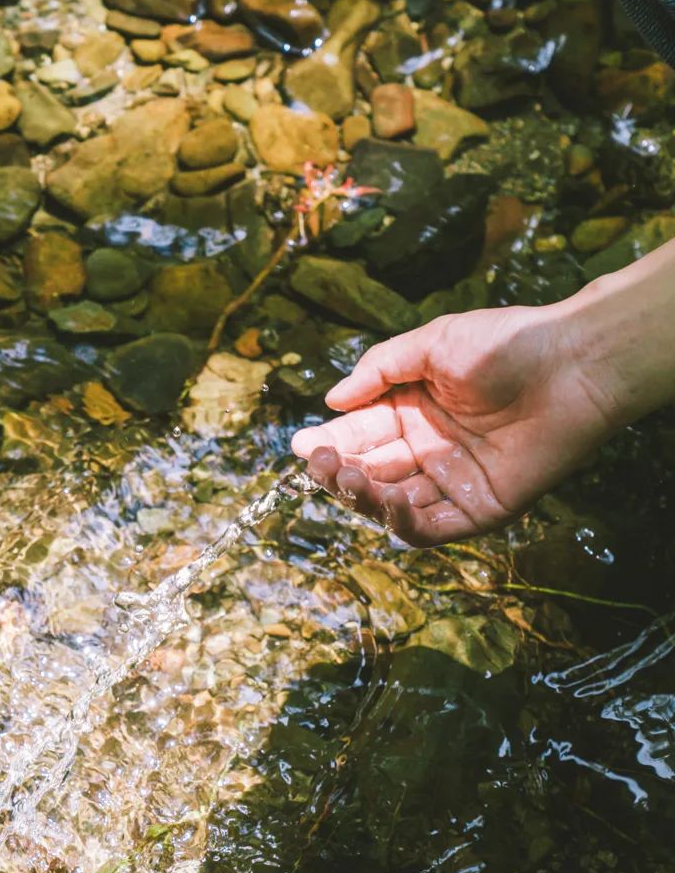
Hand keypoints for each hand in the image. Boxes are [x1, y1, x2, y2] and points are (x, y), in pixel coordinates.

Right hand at [291, 301, 624, 546]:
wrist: (571, 366)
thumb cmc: (507, 344)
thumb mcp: (432, 343)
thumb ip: (380, 369)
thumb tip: (331, 400)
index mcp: (414, 413)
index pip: (361, 434)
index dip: (330, 441)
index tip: (302, 443)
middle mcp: (428, 452)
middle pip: (369, 473)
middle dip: (338, 471)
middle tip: (320, 462)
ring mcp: (452, 484)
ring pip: (392, 506)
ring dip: (363, 498)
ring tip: (347, 478)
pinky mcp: (478, 511)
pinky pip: (431, 529)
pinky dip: (404, 524)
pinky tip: (387, 504)